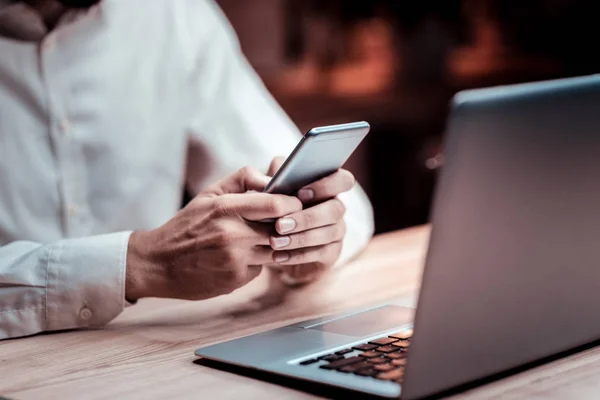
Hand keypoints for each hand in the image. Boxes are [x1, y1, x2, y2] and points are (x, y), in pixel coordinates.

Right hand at [125, 167, 302, 300]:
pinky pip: (260, 268)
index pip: (276, 204)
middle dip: (287, 225)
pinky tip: (237, 259)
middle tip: (286, 222)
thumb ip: (242, 179)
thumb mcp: (209, 194)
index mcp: (225, 208)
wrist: (157, 264)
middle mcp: (232, 235)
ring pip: (275, 250)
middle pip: (281, 229)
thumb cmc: (186, 225)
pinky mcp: (236, 280)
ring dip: (272, 245)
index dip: (293, 204)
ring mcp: (235, 260)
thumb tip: (272, 179)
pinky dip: (255, 263)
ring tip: (255, 239)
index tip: (297, 203)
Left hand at [266, 157, 355, 284]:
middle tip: (280, 224)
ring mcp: (337, 231)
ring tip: (275, 242)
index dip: (326, 185)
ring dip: (300, 238)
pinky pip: (320, 254)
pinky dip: (297, 255)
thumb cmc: (276, 207)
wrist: (274, 242)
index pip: (343, 180)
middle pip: (335, 209)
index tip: (300, 194)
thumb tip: (276, 176)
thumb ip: (277, 174)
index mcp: (328, 186)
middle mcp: (337, 207)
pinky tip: (278, 256)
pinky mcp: (331, 253)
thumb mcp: (274, 187)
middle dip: (307, 218)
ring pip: (328, 233)